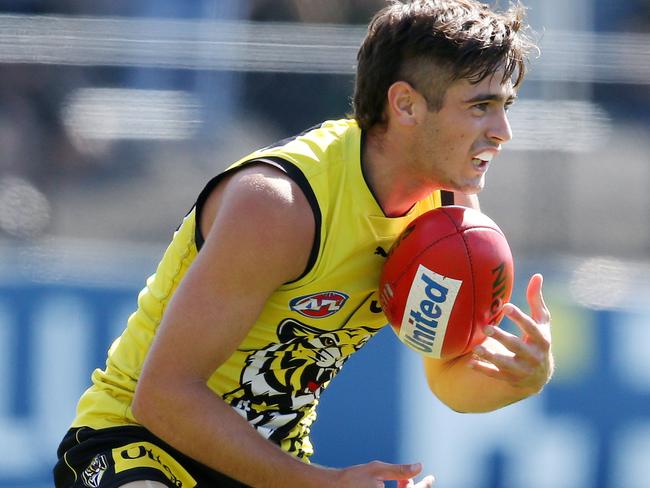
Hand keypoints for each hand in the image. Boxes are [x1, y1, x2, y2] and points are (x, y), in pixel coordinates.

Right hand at [333, 461, 433, 486]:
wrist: (335, 486)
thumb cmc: (354, 477)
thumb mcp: (377, 469)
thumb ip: (399, 470)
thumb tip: (418, 467)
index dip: (424, 486)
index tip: (430, 478)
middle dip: (414, 486)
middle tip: (412, 476)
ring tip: (401, 478)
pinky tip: (393, 483)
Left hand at [470, 273, 552, 394]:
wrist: (539, 376)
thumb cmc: (538, 340)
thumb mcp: (542, 322)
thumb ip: (536, 301)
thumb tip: (537, 275)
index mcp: (541, 340)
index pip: (531, 328)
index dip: (519, 318)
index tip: (506, 306)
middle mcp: (533, 356)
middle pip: (516, 346)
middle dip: (502, 338)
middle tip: (486, 327)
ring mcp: (521, 369)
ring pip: (504, 363)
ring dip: (490, 356)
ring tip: (476, 348)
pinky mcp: (510, 378)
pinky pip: (495, 375)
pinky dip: (482, 369)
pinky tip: (469, 362)